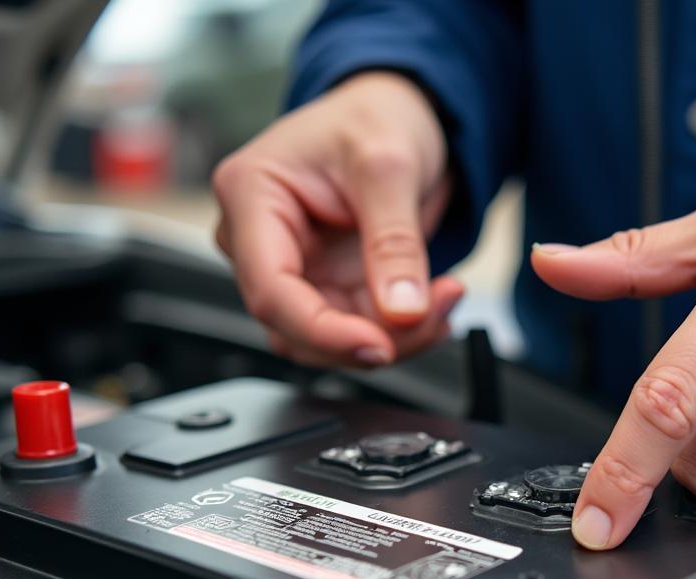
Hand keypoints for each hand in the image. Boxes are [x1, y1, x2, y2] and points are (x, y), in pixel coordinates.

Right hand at [213, 71, 463, 367]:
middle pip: (298, 329)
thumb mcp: (390, 166)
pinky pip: (357, 333)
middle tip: (436, 312)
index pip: (271, 291)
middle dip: (372, 335)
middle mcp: (260, 242)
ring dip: (394, 339)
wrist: (394, 117)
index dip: (323, 332)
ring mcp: (293, 271)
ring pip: (329, 343)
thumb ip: (394, 243)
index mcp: (251, 195)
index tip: (380, 345)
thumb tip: (402, 312)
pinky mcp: (325, 290)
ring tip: (444, 297)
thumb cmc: (374, 118)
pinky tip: (435, 305)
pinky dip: (402, 332)